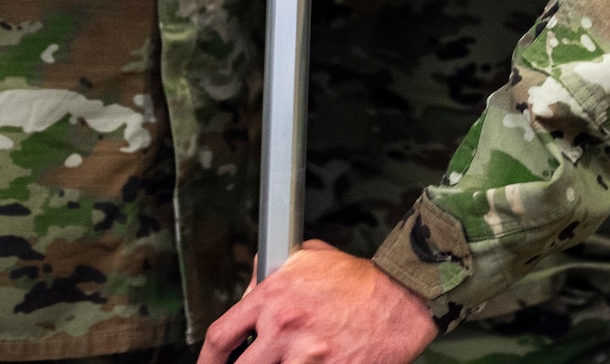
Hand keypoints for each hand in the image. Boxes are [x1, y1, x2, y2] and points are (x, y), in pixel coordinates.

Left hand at [201, 242, 436, 363]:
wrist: (400, 299)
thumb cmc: (357, 279)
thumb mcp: (308, 256)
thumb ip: (273, 272)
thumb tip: (249, 288)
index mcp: (272, 297)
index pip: (221, 335)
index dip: (208, 359)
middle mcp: (284, 327)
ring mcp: (307, 356)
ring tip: (288, 361)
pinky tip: (318, 363)